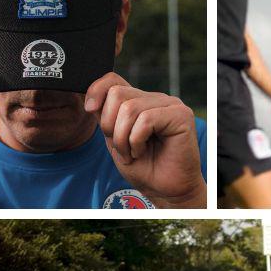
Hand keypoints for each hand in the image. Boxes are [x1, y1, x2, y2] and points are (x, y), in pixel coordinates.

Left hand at [85, 73, 205, 207]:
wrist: (164, 190)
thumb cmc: (143, 167)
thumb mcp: (114, 139)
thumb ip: (105, 117)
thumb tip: (90, 99)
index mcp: (139, 101)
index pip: (113, 80)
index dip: (96, 90)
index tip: (89, 109)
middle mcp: (155, 98)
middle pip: (117, 94)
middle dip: (110, 125)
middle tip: (121, 148)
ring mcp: (170, 105)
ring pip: (129, 108)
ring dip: (123, 138)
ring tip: (132, 153)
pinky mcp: (181, 115)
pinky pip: (146, 120)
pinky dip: (136, 141)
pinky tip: (142, 151)